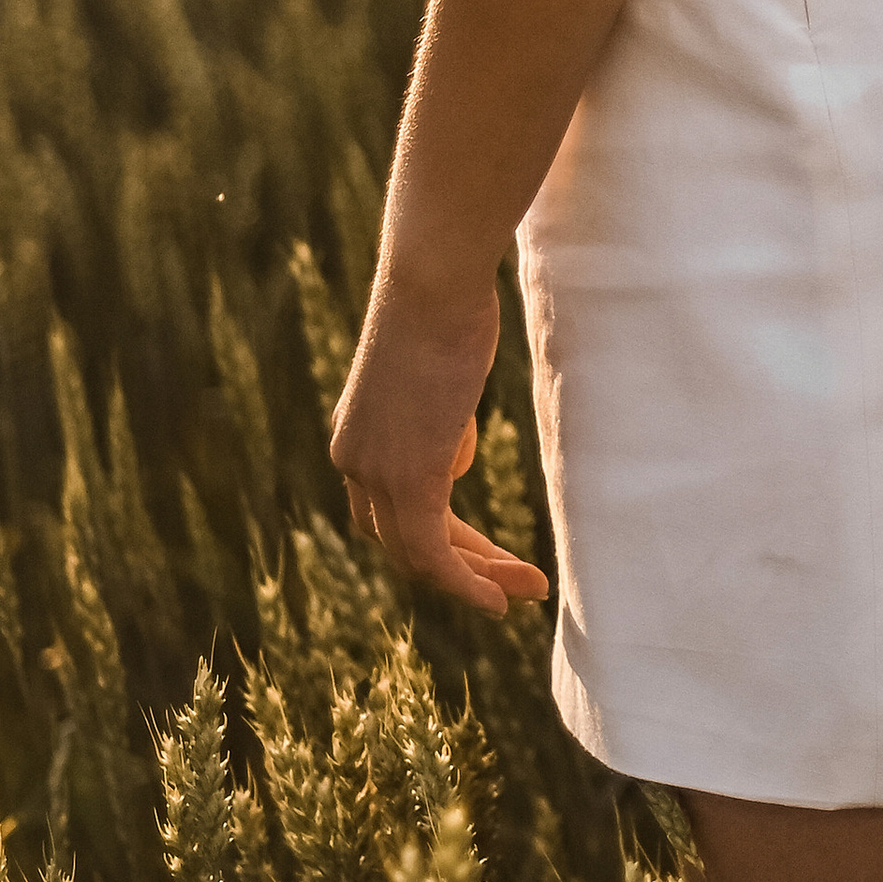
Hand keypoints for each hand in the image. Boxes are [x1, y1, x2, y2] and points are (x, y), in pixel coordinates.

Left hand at [328, 268, 551, 619]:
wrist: (434, 280)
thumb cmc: (446, 305)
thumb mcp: (437, 372)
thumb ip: (439, 419)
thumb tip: (452, 455)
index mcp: (355, 437)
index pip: (388, 512)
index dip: (439, 538)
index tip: (486, 552)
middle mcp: (354, 461)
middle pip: (401, 542)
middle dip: (464, 566)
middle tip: (515, 582)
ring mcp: (375, 473)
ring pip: (419, 556)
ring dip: (477, 579)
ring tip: (528, 588)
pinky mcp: (409, 478)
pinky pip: (435, 555)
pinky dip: (467, 584)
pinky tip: (500, 601)